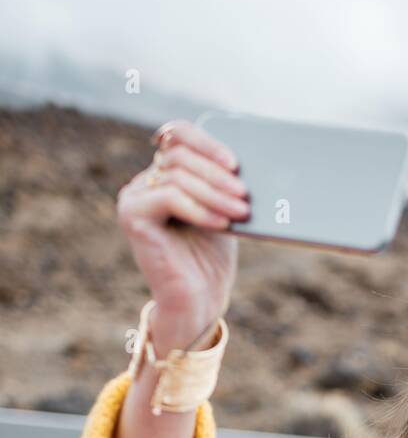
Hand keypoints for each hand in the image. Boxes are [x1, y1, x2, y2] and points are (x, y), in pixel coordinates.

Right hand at [116, 118, 251, 350]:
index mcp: (164, 175)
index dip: (206, 143)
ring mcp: (134, 197)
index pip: (178, 137)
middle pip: (179, 156)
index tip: (236, 163)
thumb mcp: (222, 210)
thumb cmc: (211, 259)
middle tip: (245, 193)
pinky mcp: (131, 214)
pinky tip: (221, 222)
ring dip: (215, 193)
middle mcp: (144, 182)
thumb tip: (244, 156)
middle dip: (217, 174)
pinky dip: (199, 209)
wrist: (197, 300)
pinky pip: (169, 197)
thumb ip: (221, 182)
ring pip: (177, 177)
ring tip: (241, 211)